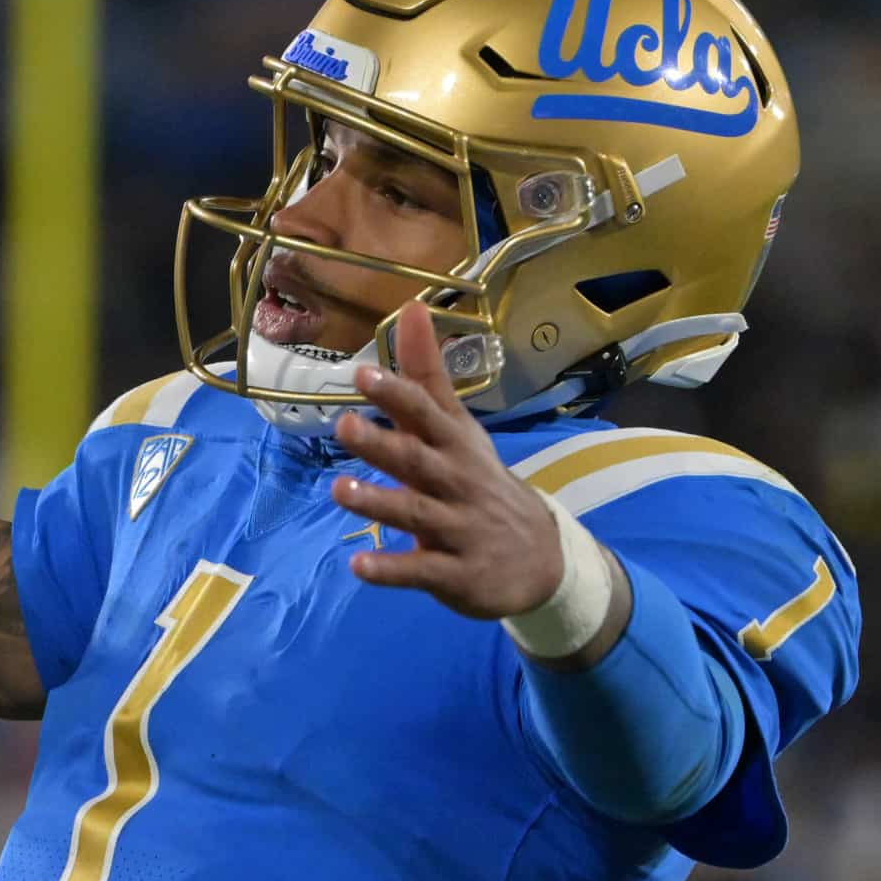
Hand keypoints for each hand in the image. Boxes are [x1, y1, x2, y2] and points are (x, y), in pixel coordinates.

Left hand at [326, 302, 566, 620]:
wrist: (541, 559)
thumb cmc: (480, 484)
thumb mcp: (459, 430)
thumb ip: (427, 376)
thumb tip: (410, 307)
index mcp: (456, 447)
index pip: (427, 414)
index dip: (397, 394)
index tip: (362, 373)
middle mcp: (458, 483)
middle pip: (419, 461)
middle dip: (384, 444)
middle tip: (343, 426)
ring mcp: (459, 530)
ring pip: (415, 514)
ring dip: (378, 503)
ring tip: (338, 489)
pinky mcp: (456, 574)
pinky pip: (420, 571)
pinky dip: (391, 570)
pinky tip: (358, 566)